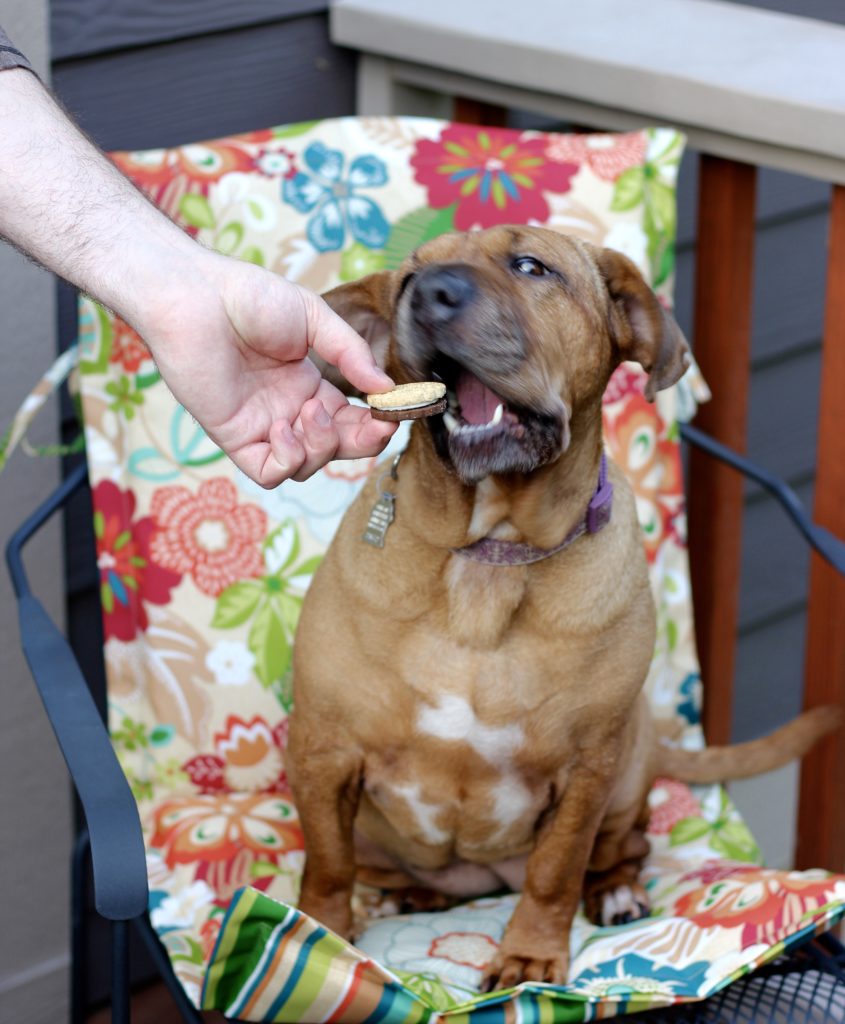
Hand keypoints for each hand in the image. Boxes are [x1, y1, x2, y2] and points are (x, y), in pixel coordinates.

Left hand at [137, 251, 397, 486]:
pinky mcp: (236, 438)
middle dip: (363, 441)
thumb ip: (351, 353)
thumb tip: (387, 388)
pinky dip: (288, 458)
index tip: (396, 412)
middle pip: (339, 449)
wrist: (196, 297)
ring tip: (310, 409)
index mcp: (311, 387)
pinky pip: (270, 472)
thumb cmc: (249, 298)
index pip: (354, 421)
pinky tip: (284, 426)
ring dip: (322, 445)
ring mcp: (264, 427)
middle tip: (375, 422)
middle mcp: (290, 412)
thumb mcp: (314, 318)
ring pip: (308, 465)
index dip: (379, 423)